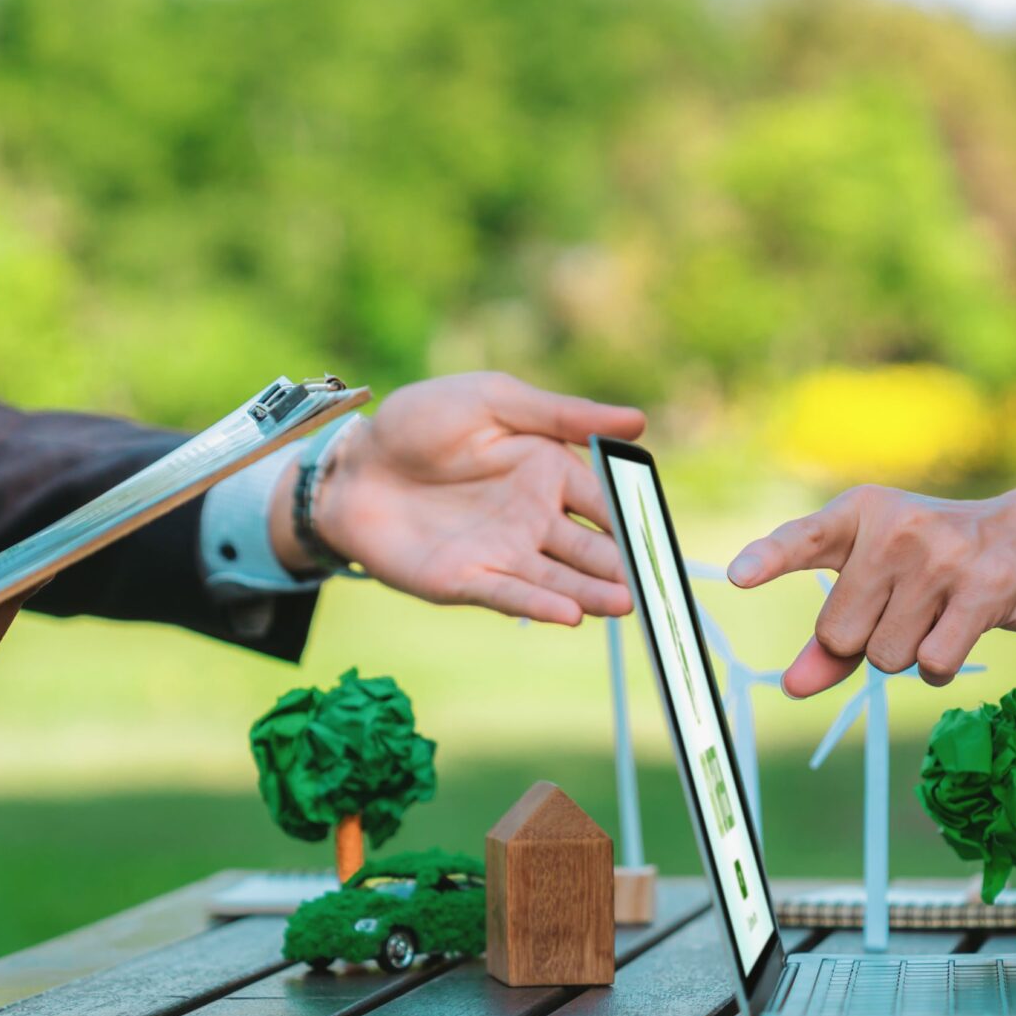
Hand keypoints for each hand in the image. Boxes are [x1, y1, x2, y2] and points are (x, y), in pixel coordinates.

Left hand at [287, 371, 646, 624]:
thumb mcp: (494, 401)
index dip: (634, 516)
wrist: (352, 463)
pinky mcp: (467, 582)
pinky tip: (571, 614)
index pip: (605, 499)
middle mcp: (535, 519)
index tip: (662, 531)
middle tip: (656, 581)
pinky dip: (539, 606)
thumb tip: (638, 420)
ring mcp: (504, 554)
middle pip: (591, 548)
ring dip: (592, 592)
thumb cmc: (421, 422)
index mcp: (549, 472)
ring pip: (558, 578)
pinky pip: (509, 595)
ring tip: (624, 603)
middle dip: (623, 565)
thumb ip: (561, 416)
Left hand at [726, 457, 1015, 696]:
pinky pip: (933, 664)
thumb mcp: (882, 584)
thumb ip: (832, 638)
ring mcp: (943, 555)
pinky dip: (942, 665)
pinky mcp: (986, 588)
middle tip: (907, 609)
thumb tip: (792, 688)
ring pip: (886, 656)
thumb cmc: (942, 565)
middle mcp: (897, 528)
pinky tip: (962, 630)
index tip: (737, 576)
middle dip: (867, 642)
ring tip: (940, 612)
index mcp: (861, 514)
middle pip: (842, 633)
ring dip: (910, 652)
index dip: (770, 558)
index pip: (805, 537)